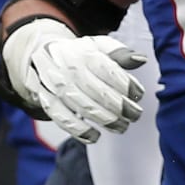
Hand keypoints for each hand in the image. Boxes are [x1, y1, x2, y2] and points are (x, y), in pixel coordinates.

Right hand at [4, 18, 144, 143]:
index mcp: (81, 51)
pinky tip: (94, 137)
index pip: (105, 68)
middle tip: (135, 115)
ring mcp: (52, 83)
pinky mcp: (45, 99)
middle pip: (94, 89)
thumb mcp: (98, 47)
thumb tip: (141, 59)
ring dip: (103, 119)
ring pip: (79, 104)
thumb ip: (120, 53)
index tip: (138, 94)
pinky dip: (77, 130)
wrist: (43, 56)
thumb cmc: (79, 55)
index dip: (125, 83)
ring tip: (121, 127)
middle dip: (118, 105)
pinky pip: (59, 117)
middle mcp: (65, 66)